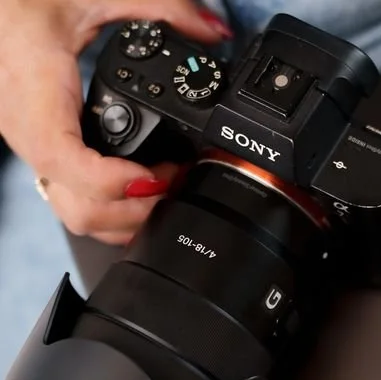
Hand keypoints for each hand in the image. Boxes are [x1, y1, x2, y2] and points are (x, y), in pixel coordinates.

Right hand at [0, 0, 231, 244]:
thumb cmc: (23, 5)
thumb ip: (159, 7)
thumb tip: (215, 31)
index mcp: (35, 94)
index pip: (66, 162)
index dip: (114, 182)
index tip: (155, 176)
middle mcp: (29, 133)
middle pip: (79, 209)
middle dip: (134, 210)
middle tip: (174, 182)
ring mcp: (33, 152)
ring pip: (77, 216)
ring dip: (126, 216)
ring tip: (164, 186)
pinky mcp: (42, 157)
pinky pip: (74, 203)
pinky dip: (113, 210)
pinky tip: (142, 189)